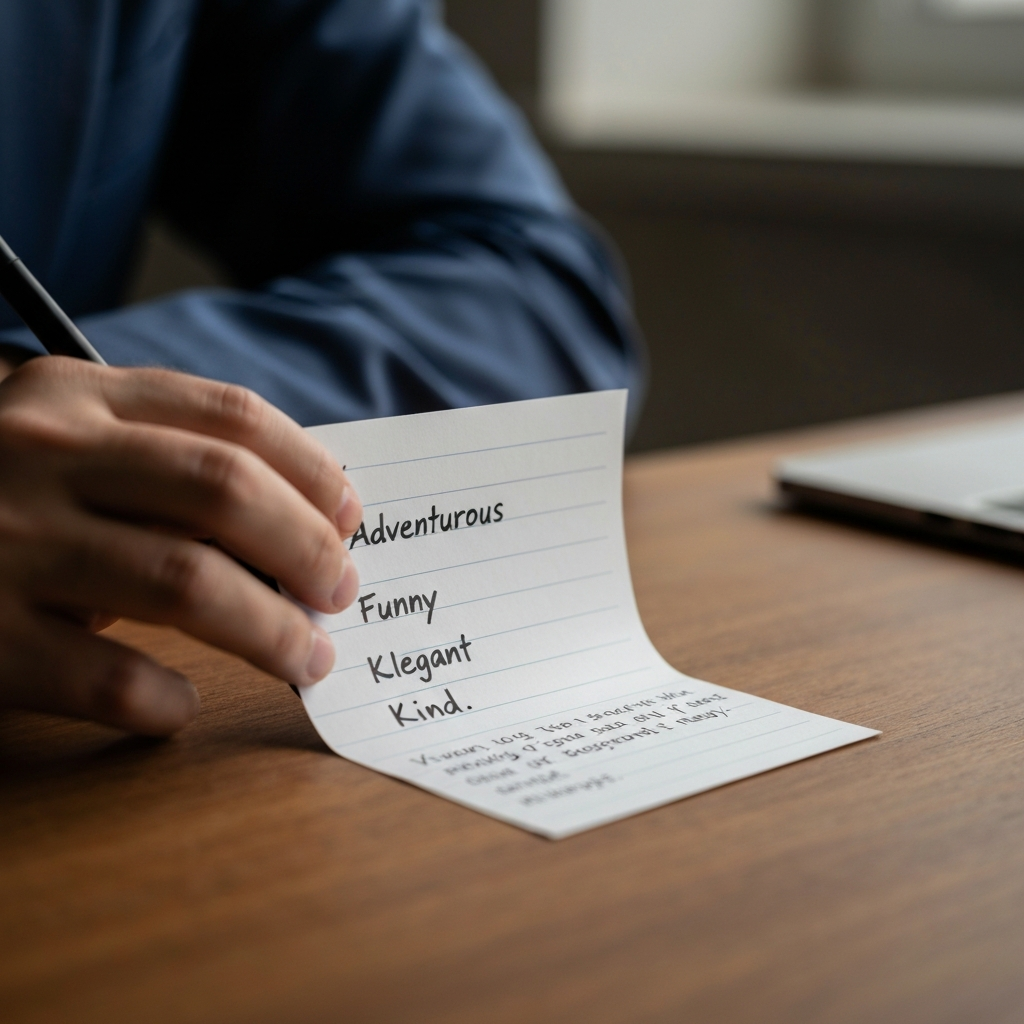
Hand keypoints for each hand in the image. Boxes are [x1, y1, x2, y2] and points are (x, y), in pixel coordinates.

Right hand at [0, 357, 361, 734]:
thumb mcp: (58, 441)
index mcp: (77, 397)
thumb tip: (302, 512)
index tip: (352, 514)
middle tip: (342, 591)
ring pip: (185, 584)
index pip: (232, 418)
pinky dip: (161, 697)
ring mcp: (7, 543)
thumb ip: (158, 457)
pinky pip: (104, 676)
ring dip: (269, 631)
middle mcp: (44, 456)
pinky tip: (180, 703)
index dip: (312, 469)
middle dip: (308, 548)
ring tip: (308, 657)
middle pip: (225, 494)